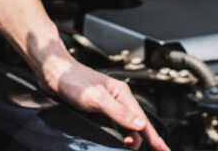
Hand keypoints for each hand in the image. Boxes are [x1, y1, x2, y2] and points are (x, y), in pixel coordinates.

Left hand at [39, 54, 170, 150]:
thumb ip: (119, 112)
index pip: (142, 121)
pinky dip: (115, 135)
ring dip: (126, 138)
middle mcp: (117, 100)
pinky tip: (115, 140)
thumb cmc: (73, 79)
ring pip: (123, 128)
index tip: (164, 150)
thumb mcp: (97, 98)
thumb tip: (139, 125)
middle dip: (138, 141)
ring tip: (127, 148)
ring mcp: (107, 106)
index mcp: (122, 94)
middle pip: (135, 127)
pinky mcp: (97, 110)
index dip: (154, 138)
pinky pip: (111, 126)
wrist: (53, 73)